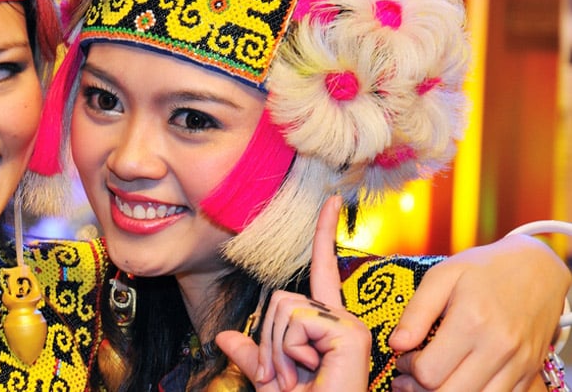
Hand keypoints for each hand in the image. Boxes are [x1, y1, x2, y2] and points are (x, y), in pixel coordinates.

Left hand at [217, 195, 370, 390]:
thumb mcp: (269, 382)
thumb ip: (251, 357)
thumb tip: (227, 337)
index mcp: (326, 326)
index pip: (322, 272)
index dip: (322, 235)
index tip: (328, 201)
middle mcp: (341, 319)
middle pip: (280, 298)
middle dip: (270, 341)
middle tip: (288, 376)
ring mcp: (348, 325)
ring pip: (283, 308)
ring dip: (278, 350)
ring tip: (299, 377)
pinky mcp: (349, 333)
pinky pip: (296, 321)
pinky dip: (290, 350)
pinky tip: (312, 370)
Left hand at [389, 234, 569, 390]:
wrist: (537, 270)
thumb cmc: (484, 269)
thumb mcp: (442, 277)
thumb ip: (416, 312)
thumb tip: (396, 344)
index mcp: (472, 321)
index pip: (429, 371)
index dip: (408, 369)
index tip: (404, 357)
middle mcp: (499, 347)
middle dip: (421, 389)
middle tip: (410, 376)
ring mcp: (519, 363)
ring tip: (432, 380)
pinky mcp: (530, 372)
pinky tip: (459, 379)